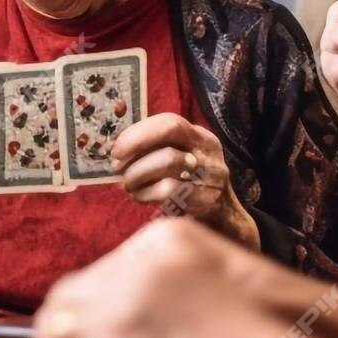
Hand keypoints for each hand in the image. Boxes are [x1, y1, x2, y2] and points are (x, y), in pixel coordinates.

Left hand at [108, 113, 255, 246]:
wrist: (221, 216)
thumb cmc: (188, 184)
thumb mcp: (179, 159)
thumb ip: (154, 150)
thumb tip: (116, 150)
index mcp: (199, 136)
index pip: (169, 121)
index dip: (138, 132)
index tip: (116, 149)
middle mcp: (207, 150)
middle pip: (170, 131)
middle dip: (136, 144)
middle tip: (117, 165)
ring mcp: (209, 173)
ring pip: (167, 161)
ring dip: (137, 173)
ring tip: (128, 184)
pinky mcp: (204, 198)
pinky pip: (168, 190)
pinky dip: (146, 193)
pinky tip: (140, 197)